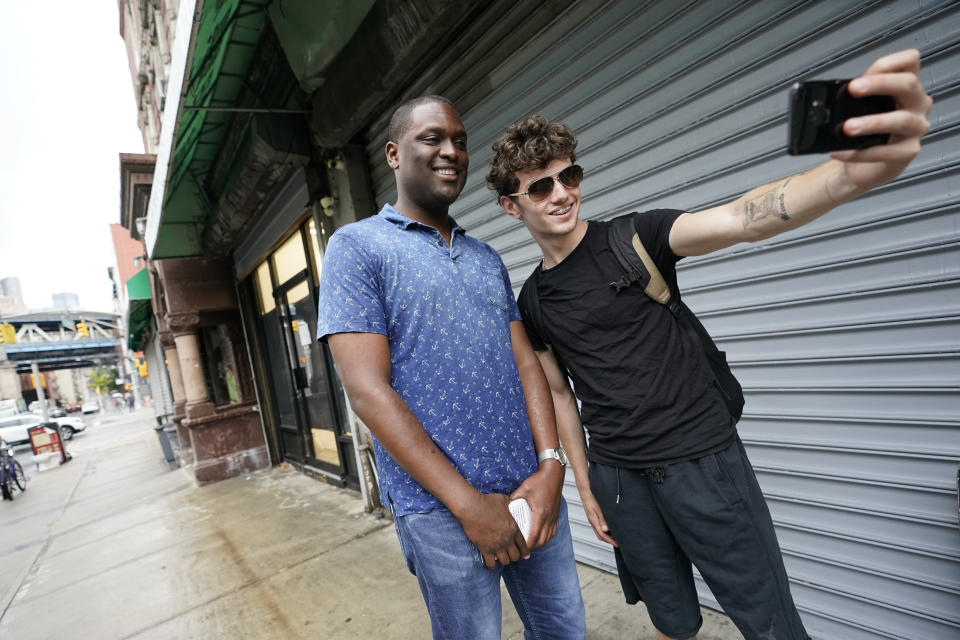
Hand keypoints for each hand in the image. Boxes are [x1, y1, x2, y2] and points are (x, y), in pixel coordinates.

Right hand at [457, 492, 528, 568]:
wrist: (472, 507)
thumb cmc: (487, 501)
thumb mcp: (503, 500)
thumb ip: (509, 503)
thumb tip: (510, 501)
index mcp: (513, 528)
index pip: (523, 545)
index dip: (525, 552)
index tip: (526, 555)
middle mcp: (507, 539)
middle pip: (515, 556)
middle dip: (514, 557)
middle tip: (510, 555)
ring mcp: (496, 546)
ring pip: (505, 562)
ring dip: (503, 561)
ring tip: (500, 559)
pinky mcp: (485, 549)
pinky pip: (491, 564)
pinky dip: (491, 565)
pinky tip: (490, 564)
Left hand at [509, 460, 563, 549]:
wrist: (553, 474)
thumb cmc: (540, 480)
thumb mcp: (523, 488)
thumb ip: (513, 498)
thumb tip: (505, 505)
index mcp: (540, 512)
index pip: (534, 535)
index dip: (527, 545)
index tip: (520, 548)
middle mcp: (549, 517)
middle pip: (542, 540)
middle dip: (532, 547)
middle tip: (523, 548)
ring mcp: (554, 517)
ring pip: (549, 537)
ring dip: (540, 543)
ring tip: (530, 544)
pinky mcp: (556, 515)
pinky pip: (553, 531)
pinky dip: (546, 536)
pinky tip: (540, 535)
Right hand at [580, 487, 616, 546]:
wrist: (586, 491)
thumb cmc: (592, 498)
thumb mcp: (599, 508)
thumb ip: (602, 519)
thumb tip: (605, 530)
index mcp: (593, 520)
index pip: (602, 535)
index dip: (610, 541)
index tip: (617, 544)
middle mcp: (592, 521)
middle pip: (600, 535)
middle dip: (608, 540)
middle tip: (618, 542)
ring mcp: (592, 519)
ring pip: (599, 531)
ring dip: (607, 536)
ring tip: (616, 536)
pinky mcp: (593, 516)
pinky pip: (599, 526)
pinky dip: (605, 530)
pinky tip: (610, 528)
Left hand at [830, 49, 931, 189]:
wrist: (862, 165)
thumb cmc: (864, 131)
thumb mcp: (858, 108)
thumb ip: (855, 97)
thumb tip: (831, 94)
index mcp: (905, 86)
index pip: (910, 60)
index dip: (890, 62)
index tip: (866, 71)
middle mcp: (917, 103)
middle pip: (908, 84)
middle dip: (879, 84)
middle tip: (853, 89)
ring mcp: (916, 127)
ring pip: (901, 120)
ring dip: (873, 122)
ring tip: (848, 127)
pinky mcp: (908, 151)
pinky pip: (886, 152)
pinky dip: (860, 153)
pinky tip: (840, 152)